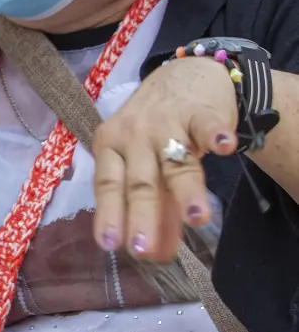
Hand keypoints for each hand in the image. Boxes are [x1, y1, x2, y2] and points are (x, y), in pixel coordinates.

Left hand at [93, 55, 237, 262]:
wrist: (184, 76)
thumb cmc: (156, 130)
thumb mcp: (145, 164)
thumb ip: (151, 207)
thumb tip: (153, 256)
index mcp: (110, 148)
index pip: (107, 185)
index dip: (109, 214)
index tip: (109, 245)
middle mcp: (133, 135)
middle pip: (139, 181)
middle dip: (140, 214)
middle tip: (141, 248)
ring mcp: (165, 122)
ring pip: (175, 161)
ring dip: (186, 190)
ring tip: (197, 218)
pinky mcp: (199, 111)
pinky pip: (207, 125)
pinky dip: (216, 135)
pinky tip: (224, 147)